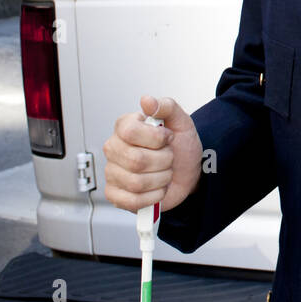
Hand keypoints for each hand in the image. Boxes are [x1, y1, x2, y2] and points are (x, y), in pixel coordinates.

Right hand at [103, 95, 202, 213]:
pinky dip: (153, 196)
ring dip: (161, 179)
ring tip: (164, 172)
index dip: (156, 137)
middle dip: (163, 161)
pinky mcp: (115, 195)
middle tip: (168, 158)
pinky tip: (157, 188)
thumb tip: (147, 101)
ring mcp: (112, 173)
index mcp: (125, 127)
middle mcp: (114, 149)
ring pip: (136, 182)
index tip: (167, 137)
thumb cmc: (181, 147)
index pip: (130, 131)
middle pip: (136, 160)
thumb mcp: (182, 122)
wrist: (188, 173)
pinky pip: (133, 200)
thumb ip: (167, 107)